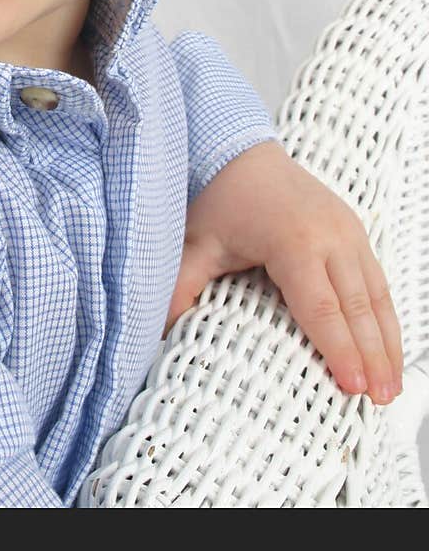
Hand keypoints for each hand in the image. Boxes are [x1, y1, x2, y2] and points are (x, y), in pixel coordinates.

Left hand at [165, 141, 403, 404]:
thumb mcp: (197, 242)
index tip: (351, 387)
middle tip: (379, 400)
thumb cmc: (220, 200)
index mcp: (294, 241)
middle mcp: (330, 235)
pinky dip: (385, 315)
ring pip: (374, 295)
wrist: (241, 150)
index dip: (338, 350)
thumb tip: (160, 332)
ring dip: (386, 342)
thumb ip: (183, 287)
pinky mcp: (354, 228)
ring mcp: (347, 229)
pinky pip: (376, 278)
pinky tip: (388, 346)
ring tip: (391, 386)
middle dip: (371, 357)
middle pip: (356, 307)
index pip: (320, 307)